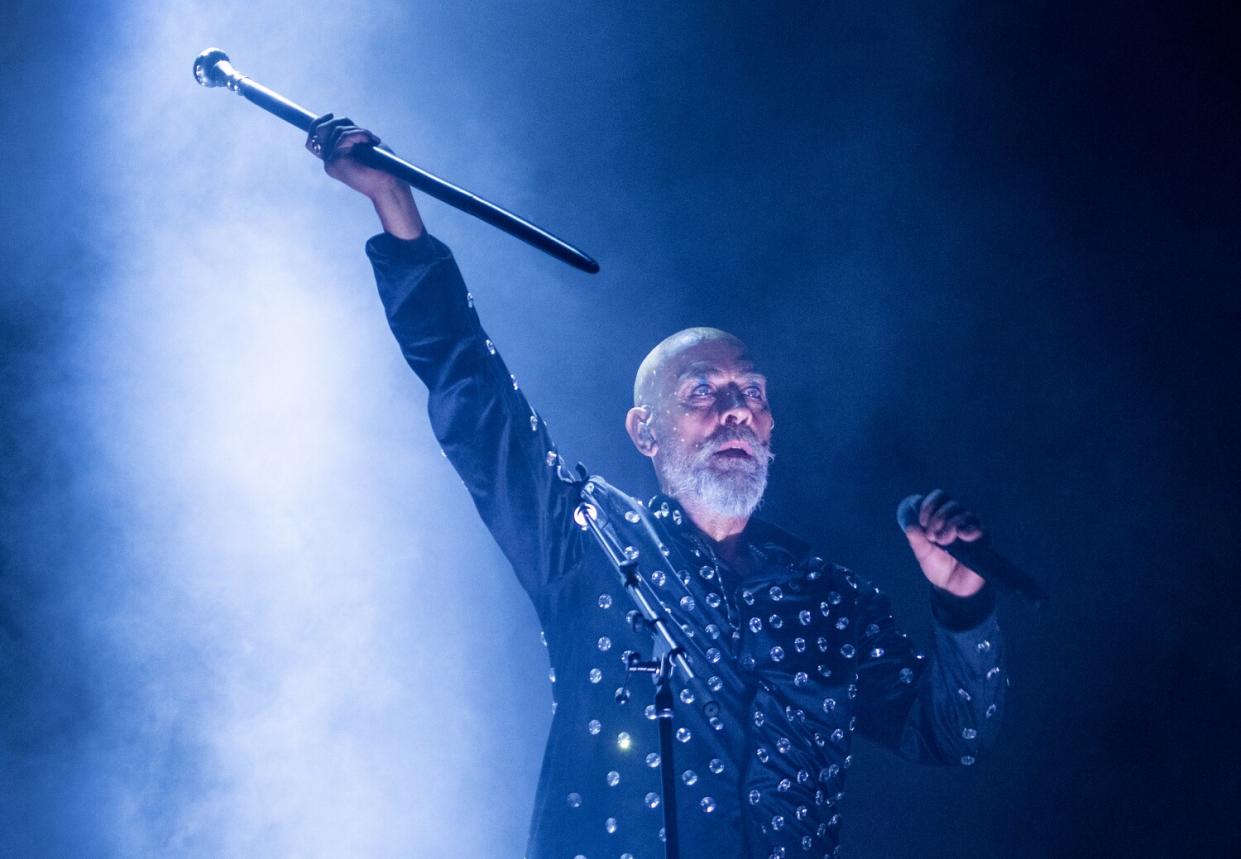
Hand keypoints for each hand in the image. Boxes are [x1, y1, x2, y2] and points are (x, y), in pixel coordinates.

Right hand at [307, 114, 423, 238]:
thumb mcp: (361, 144)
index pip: (312, 138)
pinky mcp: (336, 161)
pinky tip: (371, 141)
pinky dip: (360, 134)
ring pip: (337, 131)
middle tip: (362, 131)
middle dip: (342, 123)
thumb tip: (335, 120)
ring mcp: (330, 162)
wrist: (389, 184)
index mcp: (332, 158)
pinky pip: (344, 137)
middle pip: (321, 130)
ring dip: (358, 131)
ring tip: (373, 140)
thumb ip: (347, 134)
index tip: (331, 115)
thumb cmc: (381, 166)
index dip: (318, 123)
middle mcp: (328, 161)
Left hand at [902, 489, 986, 596]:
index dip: (930, 504)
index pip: (939, 497)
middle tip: (932, 536)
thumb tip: (910, 526)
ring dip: (950, 525)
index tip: (922, 521)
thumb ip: (916, 540)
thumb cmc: (938, 567)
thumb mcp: (923, 554)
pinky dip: (970, 529)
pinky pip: (980, 528)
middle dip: (938, 517)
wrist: (953, 588)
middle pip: (951, 504)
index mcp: (942, 517)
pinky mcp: (983, 540)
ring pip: (964, 514)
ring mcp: (971, 528)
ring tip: (943, 541)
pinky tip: (962, 536)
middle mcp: (958, 519)